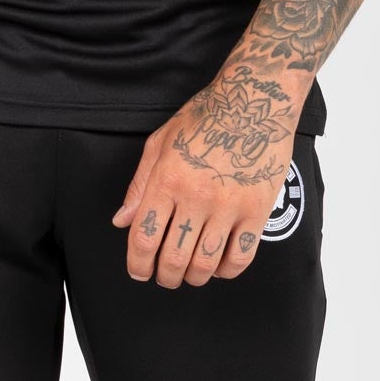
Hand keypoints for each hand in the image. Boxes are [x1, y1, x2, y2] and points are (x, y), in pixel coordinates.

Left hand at [112, 73, 297, 285]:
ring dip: (193, 278)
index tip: (139, 272)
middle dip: (165, 276)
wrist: (254, 102)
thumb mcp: (160, 143)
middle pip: (173, 258)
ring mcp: (229, 205)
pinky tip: (219, 266)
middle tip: (165, 276)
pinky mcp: (258, 210)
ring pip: (205, 263)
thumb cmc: (204, 118)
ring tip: (190, 274)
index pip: (144, 238)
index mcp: (167, 180)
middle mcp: (196, 196)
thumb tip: (121, 221)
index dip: (137, 265)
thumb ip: (139, 185)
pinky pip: (241, 257)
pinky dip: (227, 271)